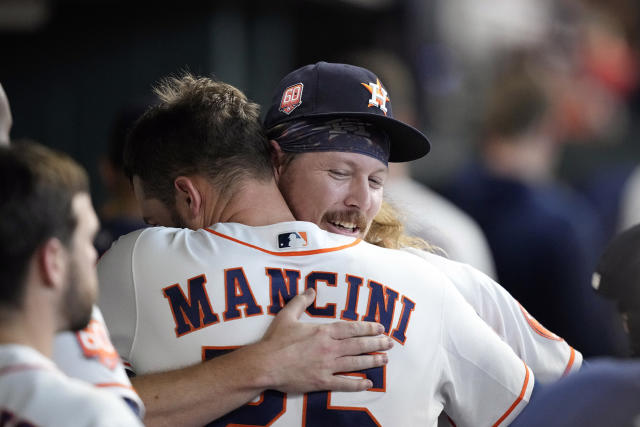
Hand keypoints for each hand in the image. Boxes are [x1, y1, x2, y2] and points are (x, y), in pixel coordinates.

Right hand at [259, 287, 392, 392]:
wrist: (265, 365)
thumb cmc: (275, 340)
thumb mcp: (287, 315)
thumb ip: (301, 302)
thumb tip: (310, 290)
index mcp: (323, 332)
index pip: (351, 328)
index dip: (368, 328)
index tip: (380, 328)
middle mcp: (329, 348)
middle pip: (358, 345)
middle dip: (376, 343)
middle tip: (390, 343)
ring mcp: (327, 366)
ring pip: (356, 363)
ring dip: (372, 361)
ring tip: (385, 360)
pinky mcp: (322, 381)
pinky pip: (344, 383)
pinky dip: (358, 384)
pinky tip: (368, 383)